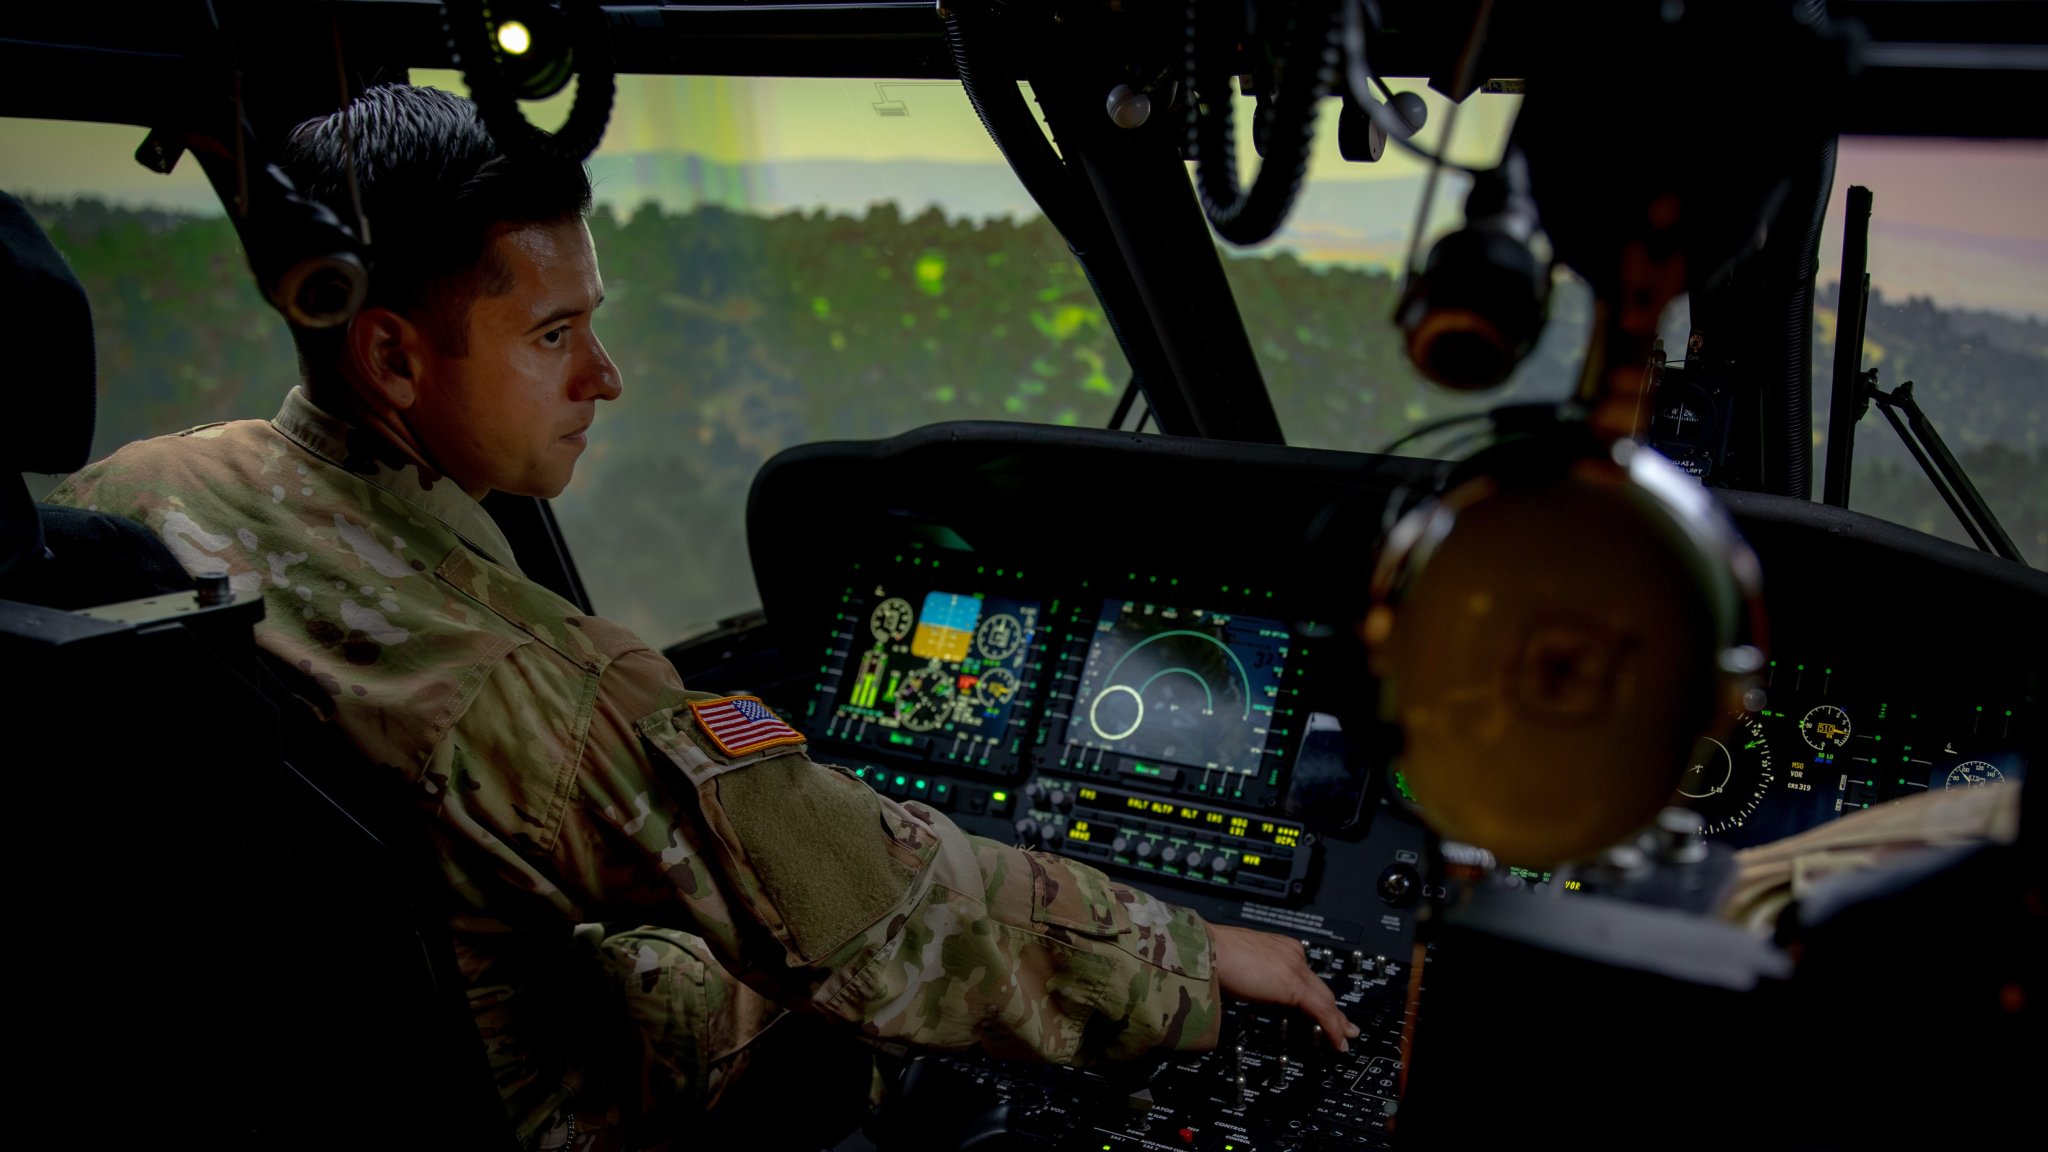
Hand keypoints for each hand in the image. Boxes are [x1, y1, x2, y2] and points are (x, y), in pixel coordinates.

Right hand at [1208, 923, 1358, 1051]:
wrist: (1205, 949)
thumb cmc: (1210, 955)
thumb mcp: (1238, 966)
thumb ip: (1251, 976)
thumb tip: (1248, 991)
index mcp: (1279, 946)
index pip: (1305, 974)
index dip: (1314, 994)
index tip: (1315, 1006)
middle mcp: (1292, 952)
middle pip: (1320, 986)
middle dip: (1333, 1008)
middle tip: (1343, 1024)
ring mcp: (1294, 966)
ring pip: (1325, 999)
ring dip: (1336, 1022)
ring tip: (1344, 1039)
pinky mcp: (1294, 983)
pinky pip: (1322, 1010)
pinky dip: (1332, 1028)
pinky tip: (1337, 1042)